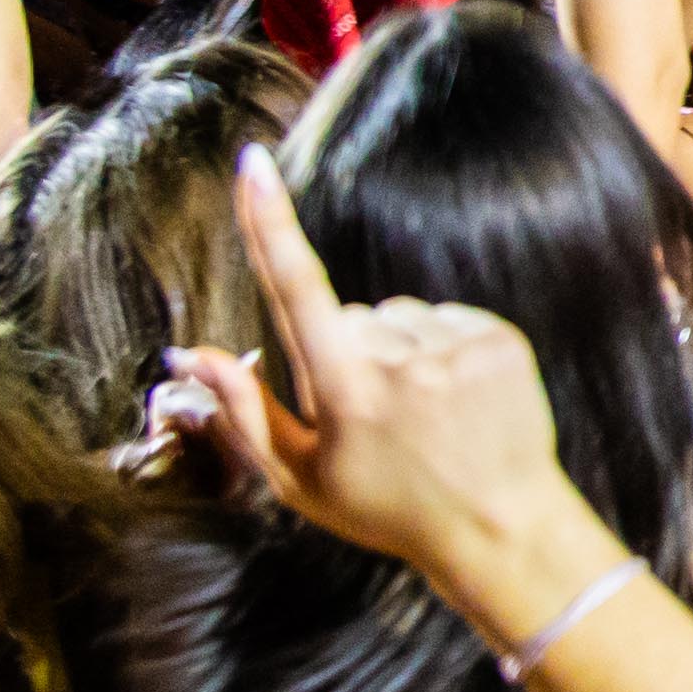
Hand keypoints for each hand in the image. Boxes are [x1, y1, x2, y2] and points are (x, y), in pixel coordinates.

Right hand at [162, 147, 587, 569]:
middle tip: (374, 422)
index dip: (270, 222)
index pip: (296, 287)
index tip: (252, 164)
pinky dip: (438, 350)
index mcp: (347, 390)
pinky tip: (453, 402)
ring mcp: (456, 344)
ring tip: (419, 416)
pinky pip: (443, 319)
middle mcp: (402, 357)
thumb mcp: (301, 480)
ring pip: (394, 317)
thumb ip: (242, 412)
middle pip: (346, 316)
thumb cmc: (388, 509)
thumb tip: (190, 355)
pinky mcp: (498, 338)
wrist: (502, 528)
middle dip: (343, 354)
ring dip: (395, 352)